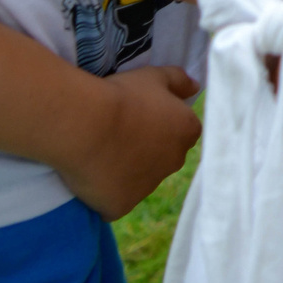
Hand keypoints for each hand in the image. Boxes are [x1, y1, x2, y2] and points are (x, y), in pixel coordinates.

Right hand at [55, 64, 201, 219]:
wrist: (87, 124)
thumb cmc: (123, 96)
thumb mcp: (154, 76)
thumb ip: (179, 81)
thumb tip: (195, 87)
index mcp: (187, 132)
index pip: (182, 132)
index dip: (160, 125)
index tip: (138, 118)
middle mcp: (175, 163)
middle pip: (163, 158)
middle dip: (146, 151)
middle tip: (118, 135)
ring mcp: (148, 188)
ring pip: (140, 181)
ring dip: (126, 172)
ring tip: (100, 152)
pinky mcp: (122, 206)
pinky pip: (116, 202)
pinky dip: (106, 193)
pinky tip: (92, 177)